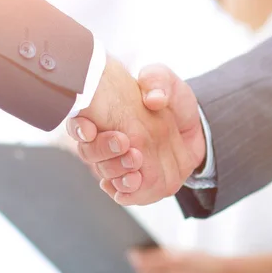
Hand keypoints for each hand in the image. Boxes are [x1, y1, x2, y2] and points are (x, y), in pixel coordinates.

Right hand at [67, 63, 205, 204]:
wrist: (191, 123)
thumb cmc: (170, 98)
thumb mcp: (165, 80)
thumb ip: (158, 81)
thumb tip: (154, 99)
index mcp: (104, 112)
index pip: (79, 122)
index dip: (80, 127)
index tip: (90, 129)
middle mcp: (105, 139)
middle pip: (89, 152)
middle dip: (104, 151)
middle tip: (124, 143)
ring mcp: (118, 160)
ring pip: (105, 174)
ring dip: (117, 172)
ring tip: (135, 166)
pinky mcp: (136, 177)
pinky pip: (123, 192)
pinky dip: (126, 192)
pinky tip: (133, 185)